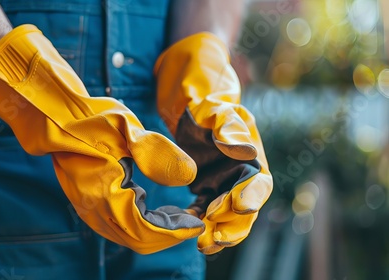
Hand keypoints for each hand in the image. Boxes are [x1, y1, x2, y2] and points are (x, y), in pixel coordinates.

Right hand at [0, 25, 204, 253]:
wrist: (56, 116)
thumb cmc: (91, 119)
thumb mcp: (129, 129)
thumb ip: (158, 153)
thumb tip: (189, 176)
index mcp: (106, 196)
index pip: (146, 230)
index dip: (175, 232)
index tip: (197, 224)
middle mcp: (95, 210)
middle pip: (138, 240)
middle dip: (168, 234)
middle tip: (191, 219)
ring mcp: (90, 209)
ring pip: (128, 235)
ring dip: (155, 231)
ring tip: (178, 215)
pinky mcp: (89, 203)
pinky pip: (119, 225)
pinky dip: (141, 224)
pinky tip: (155, 208)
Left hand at [155, 32, 272, 253]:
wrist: (185, 87)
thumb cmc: (202, 90)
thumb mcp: (213, 102)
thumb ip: (227, 124)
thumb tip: (245, 150)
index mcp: (249, 150)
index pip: (258, 181)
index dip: (250, 198)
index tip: (235, 205)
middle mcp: (239, 168)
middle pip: (244, 205)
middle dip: (233, 224)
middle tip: (214, 237)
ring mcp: (221, 177)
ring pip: (225, 211)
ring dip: (217, 228)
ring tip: (203, 243)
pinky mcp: (203, 181)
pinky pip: (204, 206)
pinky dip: (198, 219)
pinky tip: (187, 226)